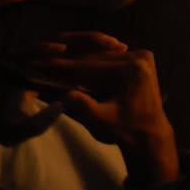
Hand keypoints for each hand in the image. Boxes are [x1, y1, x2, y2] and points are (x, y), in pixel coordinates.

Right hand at [22, 32, 178, 184]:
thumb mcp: (100, 121)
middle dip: (68, 63)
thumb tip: (58, 94)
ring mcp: (142, 56)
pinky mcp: (141, 59)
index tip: (39, 67)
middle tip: (41, 63)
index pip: (87, 67)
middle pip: (94, 59)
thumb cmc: (124, 130)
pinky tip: (75, 68)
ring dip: (79, 62)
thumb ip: (80, 107)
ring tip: (53, 64)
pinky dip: (93, 64)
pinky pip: (110, 59)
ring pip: (101, 57)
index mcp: (130, 70)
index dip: (62, 68)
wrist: (150, 133)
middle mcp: (139, 57)